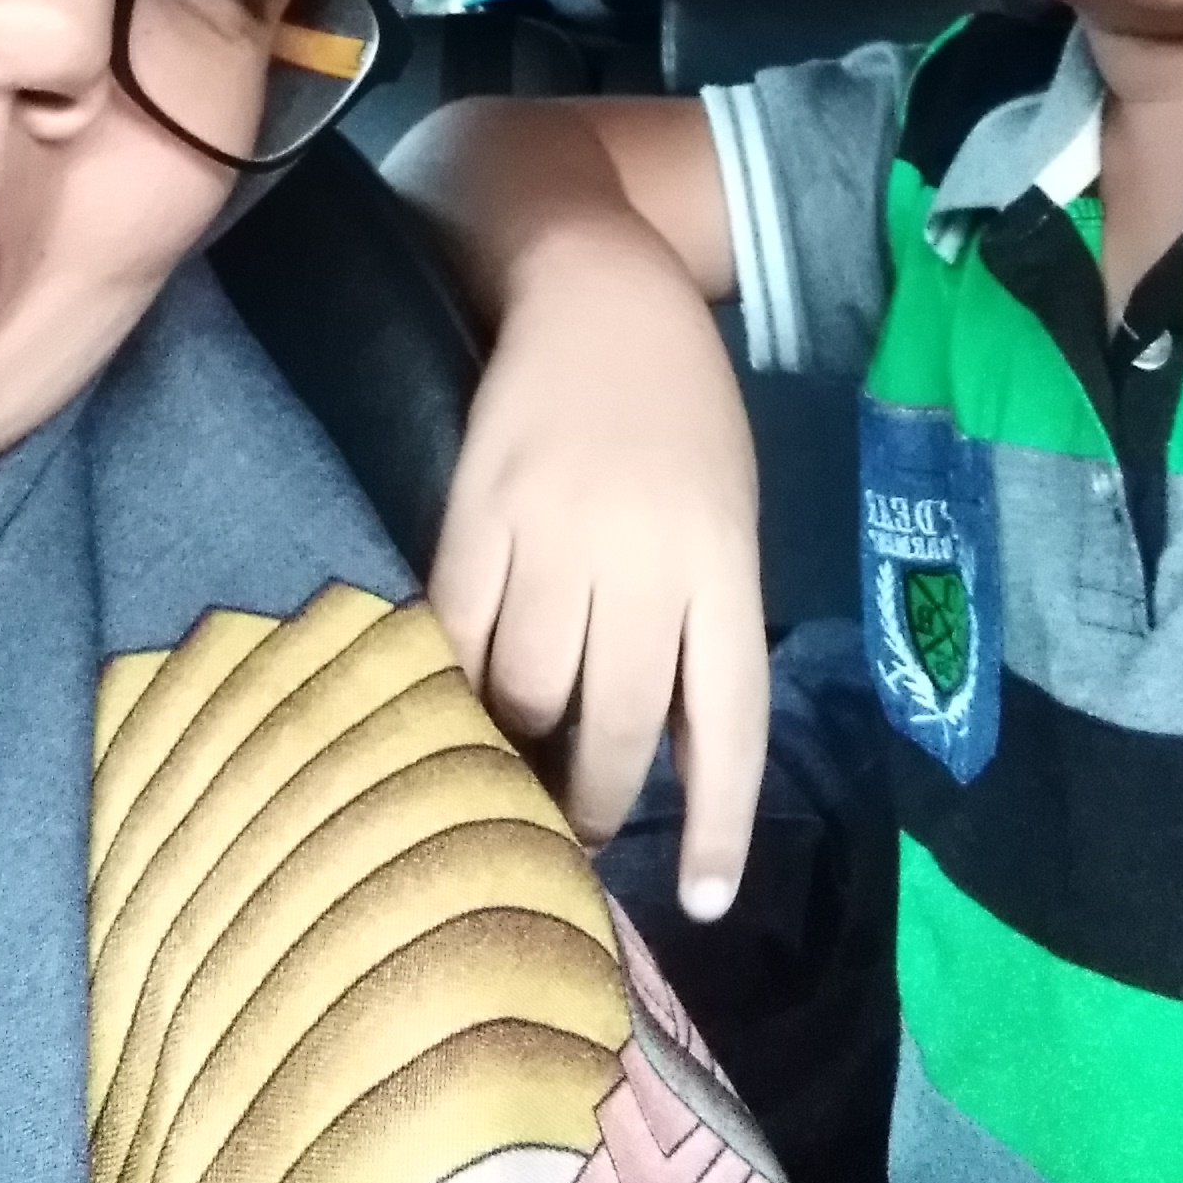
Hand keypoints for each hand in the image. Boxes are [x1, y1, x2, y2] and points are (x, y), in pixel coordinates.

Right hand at [429, 215, 768, 914]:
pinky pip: (456, 632)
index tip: (707, 899)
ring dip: (517, 744)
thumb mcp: (724, 506)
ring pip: (525, 693)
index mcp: (723, 560)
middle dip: (597, 801)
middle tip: (578, 829)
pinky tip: (452, 700)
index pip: (730, 721)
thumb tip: (669, 748)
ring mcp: (554, 534)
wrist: (595, 283)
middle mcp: (644, 558)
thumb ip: (703, 614)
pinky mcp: (476, 511)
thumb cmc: (677, 406)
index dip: (720, 823)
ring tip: (512, 760)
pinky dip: (453, 681)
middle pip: (616, 726)